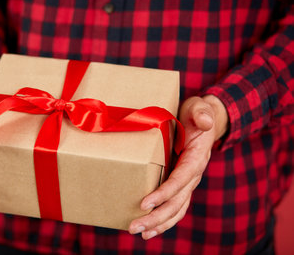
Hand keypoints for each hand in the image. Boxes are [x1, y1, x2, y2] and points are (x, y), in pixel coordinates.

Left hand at [128, 95, 227, 238]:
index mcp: (197, 157)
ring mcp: (188, 182)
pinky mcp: (181, 185)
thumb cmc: (197, 114)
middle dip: (156, 216)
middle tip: (135, 226)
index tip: (145, 203)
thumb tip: (205, 121)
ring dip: (158, 223)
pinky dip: (163, 220)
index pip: (181, 179)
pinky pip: (175, 207)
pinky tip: (149, 229)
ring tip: (139, 232)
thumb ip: (202, 112)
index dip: (165, 193)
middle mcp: (194, 174)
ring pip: (176, 209)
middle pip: (177, 201)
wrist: (204, 121)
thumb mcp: (199, 107)